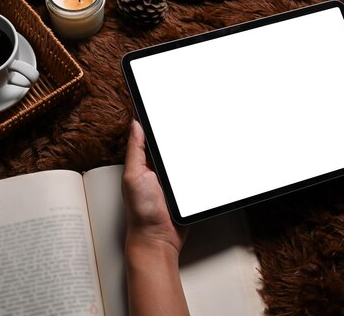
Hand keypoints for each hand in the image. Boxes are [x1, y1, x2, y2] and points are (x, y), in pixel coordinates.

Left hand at [122, 120, 189, 315]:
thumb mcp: (133, 176)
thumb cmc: (141, 213)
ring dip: (195, 148)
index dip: (158, 121)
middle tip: (191, 114)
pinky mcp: (189, 189)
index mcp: (145, 162)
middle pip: (173, 143)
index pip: (152, 135)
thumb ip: (135, 150)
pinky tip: (209, 156)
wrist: (160, 240)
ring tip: (204, 131)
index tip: (166, 103)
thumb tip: (135, 124)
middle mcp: (160, 169)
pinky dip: (204, 165)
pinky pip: (197, 171)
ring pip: (188, 156)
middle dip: (181, 131)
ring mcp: (175, 179)